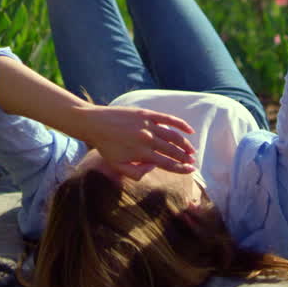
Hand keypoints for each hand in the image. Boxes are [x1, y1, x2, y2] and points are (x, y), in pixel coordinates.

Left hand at [76, 105, 196, 179]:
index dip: (182, 168)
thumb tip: (153, 167)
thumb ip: (136, 173)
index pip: (168, 164)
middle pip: (174, 151)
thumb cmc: (105, 147)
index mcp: (142, 154)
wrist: (95, 123)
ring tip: (191, 150)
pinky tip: (189, 130)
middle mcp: (148, 140)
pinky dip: (181, 125)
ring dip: (185, 144)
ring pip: (174, 136)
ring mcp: (148, 125)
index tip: (191, 170)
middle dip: (186, 158)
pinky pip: (169, 119)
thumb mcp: (117, 166)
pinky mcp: (147, 114)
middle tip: (192, 161)